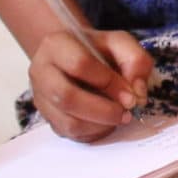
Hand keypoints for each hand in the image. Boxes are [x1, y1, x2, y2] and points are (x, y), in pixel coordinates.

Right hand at [29, 28, 153, 140]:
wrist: (75, 57)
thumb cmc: (97, 50)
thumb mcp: (121, 44)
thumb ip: (136, 61)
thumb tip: (137, 94)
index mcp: (56, 44)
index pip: (80, 64)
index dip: (109, 82)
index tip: (130, 94)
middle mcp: (41, 71)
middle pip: (67, 97)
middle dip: (103, 110)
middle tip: (125, 112)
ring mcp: (41, 97)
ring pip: (68, 122)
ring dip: (100, 125)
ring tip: (118, 117)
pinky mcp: (47, 117)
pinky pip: (69, 133)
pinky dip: (93, 132)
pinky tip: (105, 122)